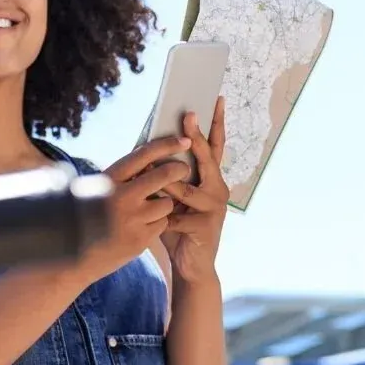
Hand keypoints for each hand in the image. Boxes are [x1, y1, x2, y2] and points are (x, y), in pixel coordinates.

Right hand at [69, 136, 194, 285]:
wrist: (71, 257)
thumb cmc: (82, 217)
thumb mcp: (93, 189)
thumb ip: (119, 177)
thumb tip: (147, 161)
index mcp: (109, 180)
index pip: (144, 154)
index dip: (167, 145)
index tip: (183, 140)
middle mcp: (122, 197)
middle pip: (164, 176)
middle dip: (179, 170)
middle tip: (184, 169)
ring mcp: (132, 220)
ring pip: (166, 203)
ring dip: (164, 203)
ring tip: (152, 206)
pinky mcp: (140, 240)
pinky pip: (162, 224)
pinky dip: (157, 223)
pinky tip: (143, 225)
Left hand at [161, 97, 228, 283]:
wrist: (192, 266)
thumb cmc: (179, 228)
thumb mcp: (173, 199)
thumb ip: (168, 177)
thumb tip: (147, 151)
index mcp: (211, 179)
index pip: (215, 146)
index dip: (216, 123)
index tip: (216, 98)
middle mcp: (218, 189)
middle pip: (206, 157)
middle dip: (196, 136)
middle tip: (189, 114)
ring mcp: (215, 207)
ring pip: (185, 188)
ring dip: (165, 186)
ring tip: (148, 184)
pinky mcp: (206, 225)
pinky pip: (177, 215)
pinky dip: (162, 218)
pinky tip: (156, 225)